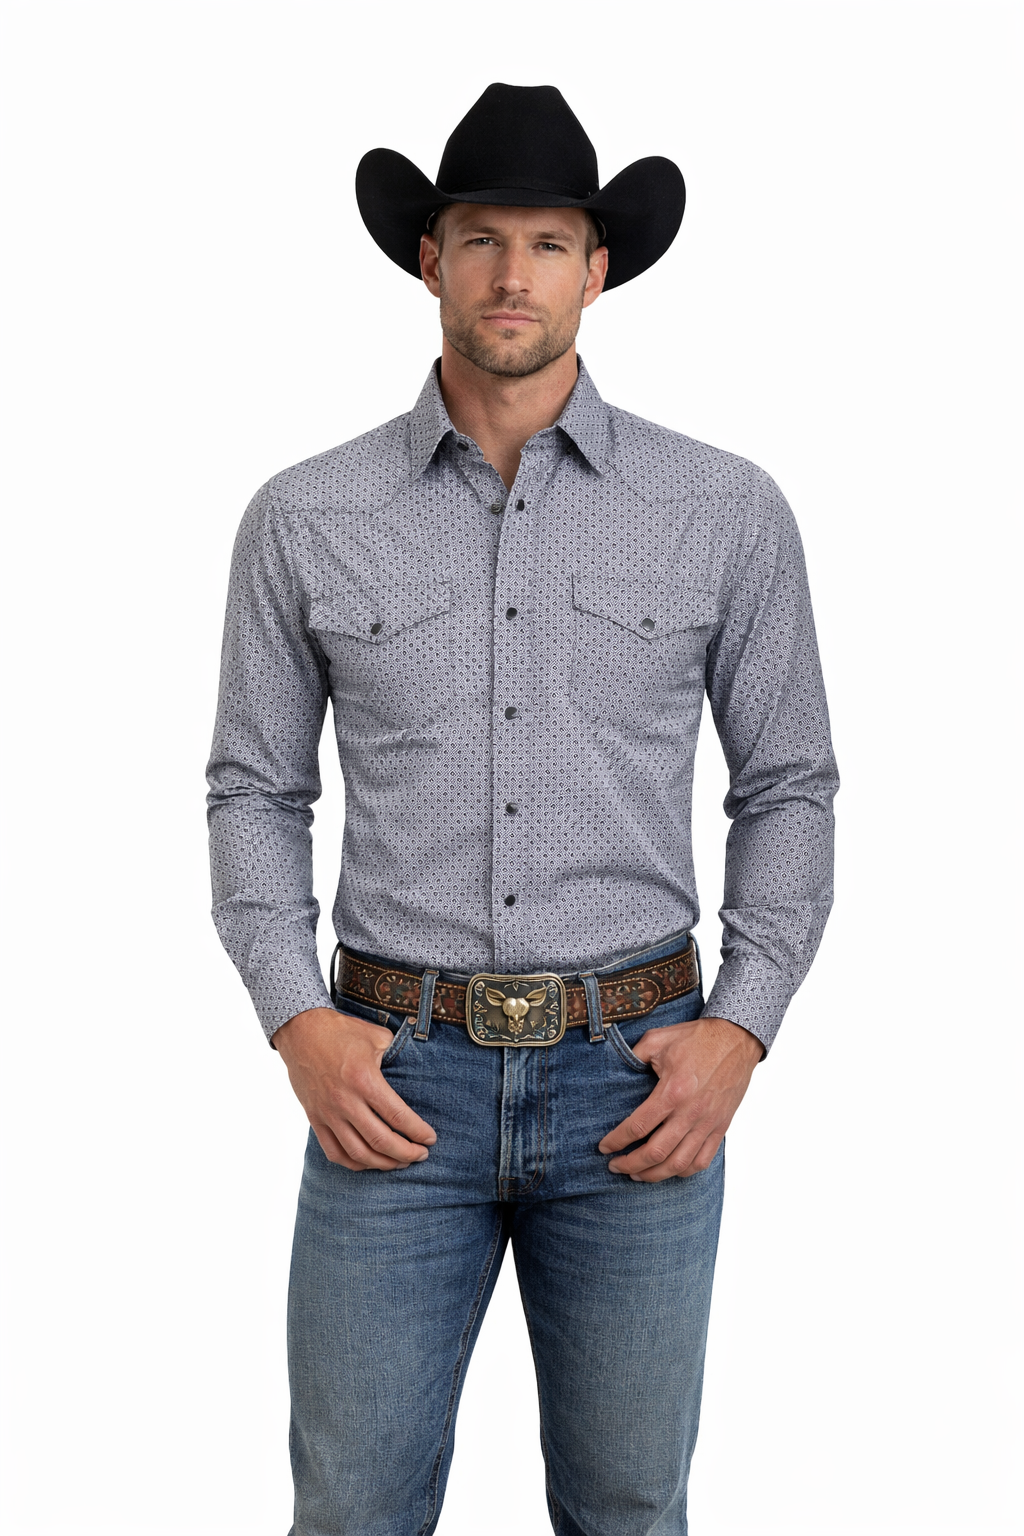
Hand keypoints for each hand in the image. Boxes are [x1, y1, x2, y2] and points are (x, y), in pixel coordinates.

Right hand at [273, 1007, 436, 1170]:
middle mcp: (346, 1101)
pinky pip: (334, 1152)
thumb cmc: (341, 1031)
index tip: (430, 1139)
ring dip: (383, 1163)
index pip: (397, 1116)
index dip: (417, 1132)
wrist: (301, 1031)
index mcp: (364, 1079)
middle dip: (406, 1153)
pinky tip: (369, 1161)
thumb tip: (415, 1070)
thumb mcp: (377, 1036)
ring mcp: (328, 1113)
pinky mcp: (315, 1118)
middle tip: (422, 1154)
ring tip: (400, 1162)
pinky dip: (354, 1163)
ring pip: (358, 1153)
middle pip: (381, 1141)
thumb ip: (398, 1055)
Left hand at [598, 1016, 762, 1180]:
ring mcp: (708, 1123)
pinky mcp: (720, 1127)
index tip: (604, 1147)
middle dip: (630, 1164)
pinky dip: (684, 1172)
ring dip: (654, 1174)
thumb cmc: (697, 1038)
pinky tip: (669, 1169)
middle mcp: (690, 1112)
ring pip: (679, 1164)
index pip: (638, 1126)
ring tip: (637, 1174)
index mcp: (672, 1091)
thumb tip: (615, 1068)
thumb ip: (634, 1055)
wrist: (736, 1039)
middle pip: (656, 1153)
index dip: (617, 1140)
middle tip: (615, 1166)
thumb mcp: (658, 1039)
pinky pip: (703, 1160)